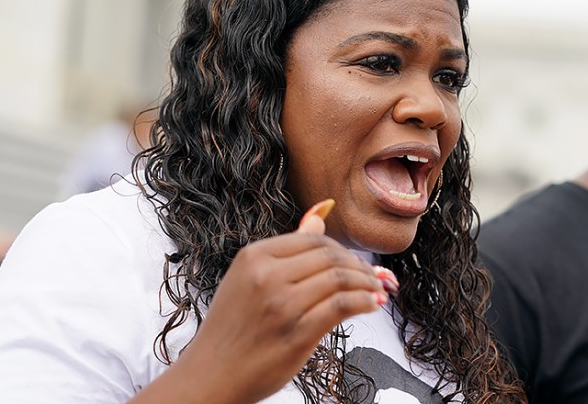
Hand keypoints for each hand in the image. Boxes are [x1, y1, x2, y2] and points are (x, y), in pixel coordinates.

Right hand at [133, 199, 389, 403]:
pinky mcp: (296, 333)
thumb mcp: (250, 278)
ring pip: (340, 278)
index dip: (343, 250)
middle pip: (330, 256)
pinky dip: (364, 301)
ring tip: (377, 291)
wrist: (210, 376)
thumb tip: (322, 211)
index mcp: (254, 256)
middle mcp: (267, 275)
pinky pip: (342, 306)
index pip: (314, 240)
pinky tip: (372, 304)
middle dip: (359, 266)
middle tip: (374, 278)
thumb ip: (288, 248)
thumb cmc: (233, 328)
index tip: (357, 264)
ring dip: (367, 283)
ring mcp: (282, 305)